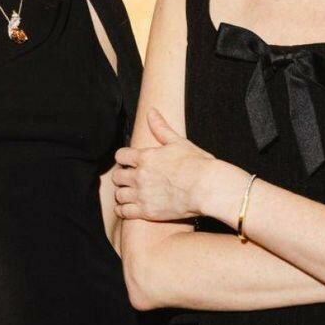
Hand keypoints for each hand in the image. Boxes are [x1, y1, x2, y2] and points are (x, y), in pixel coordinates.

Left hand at [111, 109, 230, 223]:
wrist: (207, 188)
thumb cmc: (197, 164)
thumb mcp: (178, 142)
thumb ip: (161, 128)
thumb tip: (151, 111)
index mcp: (145, 157)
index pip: (120, 156)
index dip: (123, 158)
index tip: (129, 162)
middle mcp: (139, 176)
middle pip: (117, 176)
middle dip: (122, 176)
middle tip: (130, 179)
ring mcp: (142, 195)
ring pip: (119, 195)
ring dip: (123, 194)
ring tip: (130, 194)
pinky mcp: (147, 212)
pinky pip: (124, 212)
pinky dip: (123, 210)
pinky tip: (128, 209)